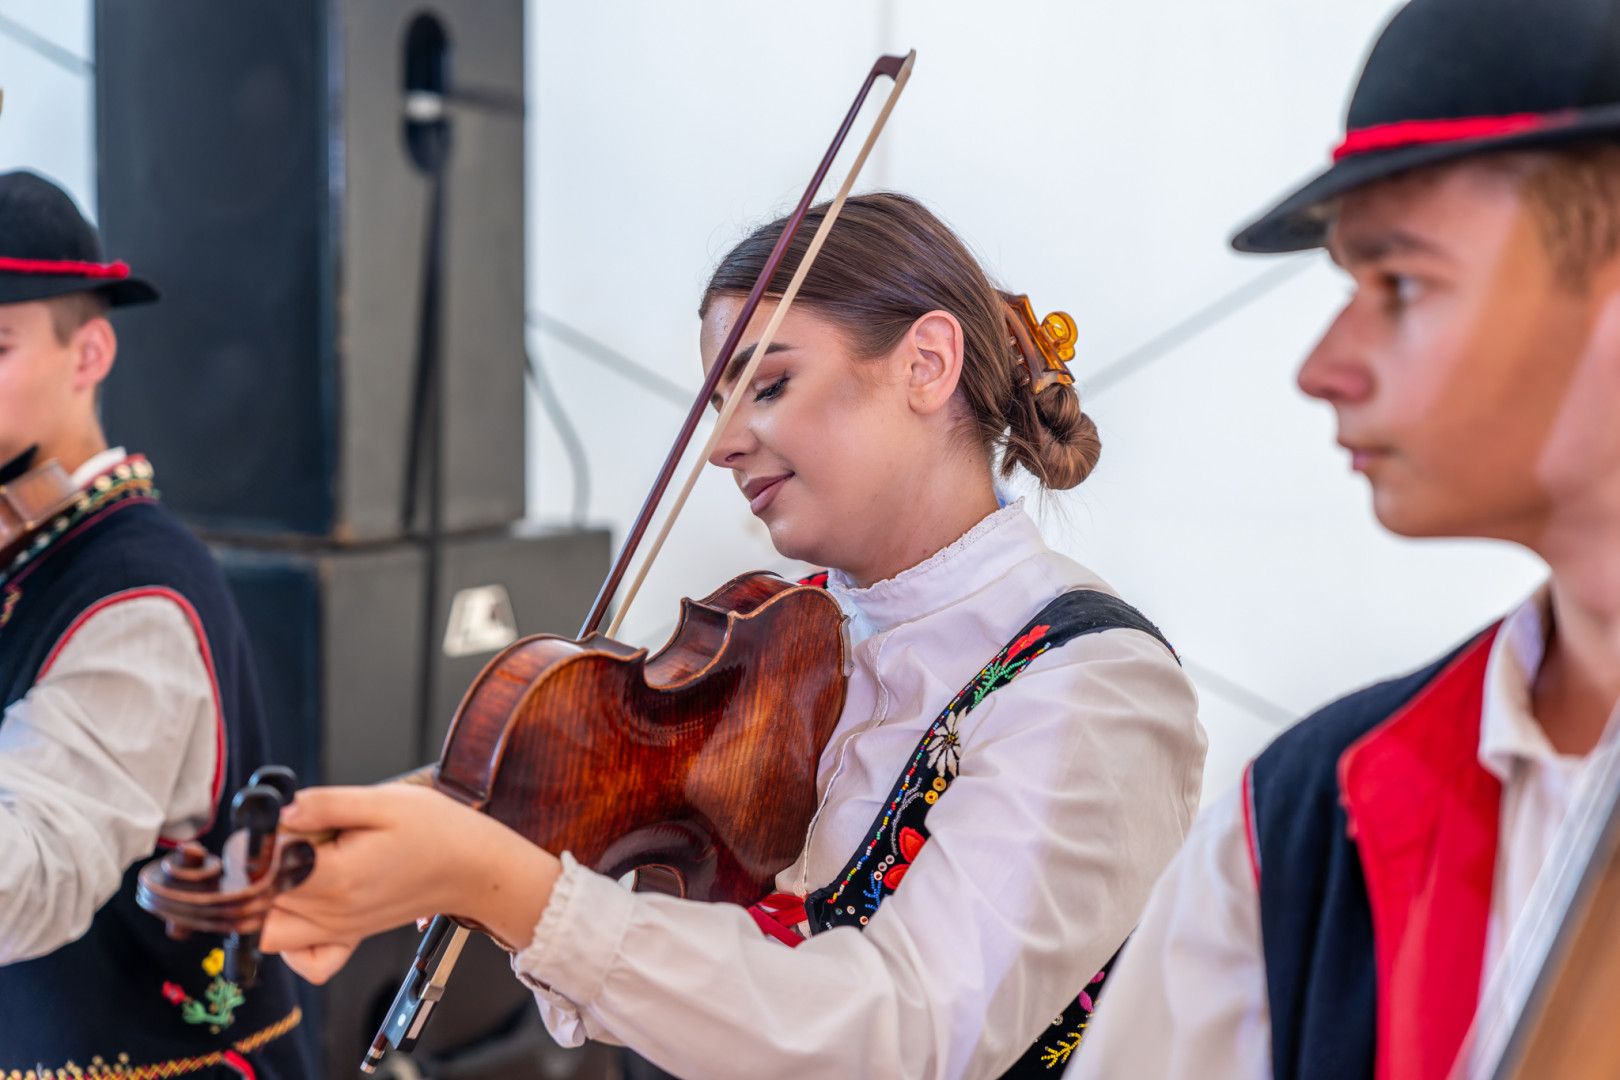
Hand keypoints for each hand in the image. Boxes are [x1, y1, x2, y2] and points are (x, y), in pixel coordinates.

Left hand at [260, 783, 560, 983]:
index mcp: (336, 878)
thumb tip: (278, 810)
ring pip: (268, 934)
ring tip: (292, 867)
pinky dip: (291, 943)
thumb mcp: (382, 801)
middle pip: (256, 905)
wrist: (474, 867)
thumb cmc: (437, 830)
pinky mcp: (349, 937)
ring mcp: (339, 931)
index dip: (256, 842)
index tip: (271, 819)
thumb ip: (324, 804)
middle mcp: (331, 914)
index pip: (262, 871)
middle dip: (255, 871)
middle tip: (283, 838)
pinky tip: (302, 906)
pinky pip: (305, 959)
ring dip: (264, 903)